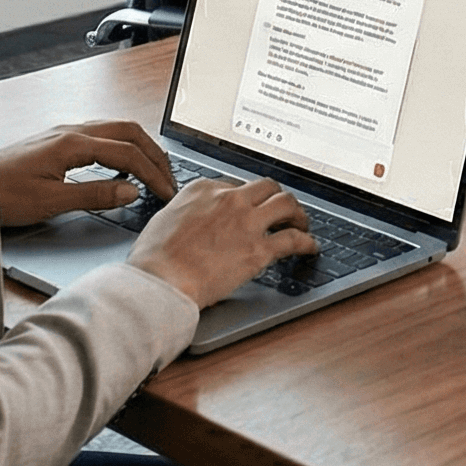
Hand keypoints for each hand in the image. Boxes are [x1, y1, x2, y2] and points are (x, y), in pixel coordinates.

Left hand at [0, 119, 176, 226]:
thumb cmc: (3, 195)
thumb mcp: (50, 201)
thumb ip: (94, 194)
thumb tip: (132, 191)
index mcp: (72, 144)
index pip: (128, 153)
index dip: (153, 173)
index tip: (167, 193)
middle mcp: (71, 131)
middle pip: (129, 131)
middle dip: (155, 154)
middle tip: (169, 178)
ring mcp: (64, 133)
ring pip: (116, 129)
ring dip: (140, 147)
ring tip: (153, 171)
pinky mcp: (57, 140)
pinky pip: (101, 135)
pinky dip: (122, 147)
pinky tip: (120, 167)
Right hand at [125, 174, 319, 307]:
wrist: (160, 281)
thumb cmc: (154, 258)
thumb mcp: (165, 218)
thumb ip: (187, 210)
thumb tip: (194, 216)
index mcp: (204, 189)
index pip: (236, 185)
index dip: (247, 198)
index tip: (250, 208)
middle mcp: (230, 199)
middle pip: (267, 187)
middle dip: (276, 197)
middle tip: (282, 210)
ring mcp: (247, 222)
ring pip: (287, 204)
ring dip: (298, 213)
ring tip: (301, 223)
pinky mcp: (259, 250)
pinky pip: (293, 240)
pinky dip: (307, 242)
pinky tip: (310, 246)